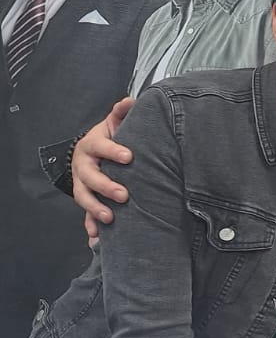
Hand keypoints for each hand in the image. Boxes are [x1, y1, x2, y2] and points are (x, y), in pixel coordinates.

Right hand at [73, 98, 135, 241]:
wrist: (91, 151)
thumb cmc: (110, 137)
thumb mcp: (114, 123)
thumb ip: (122, 113)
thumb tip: (131, 100)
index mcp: (92, 146)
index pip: (101, 147)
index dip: (114, 151)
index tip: (129, 156)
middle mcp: (83, 166)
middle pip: (90, 177)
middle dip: (105, 186)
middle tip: (123, 195)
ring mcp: (82, 184)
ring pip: (84, 197)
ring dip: (94, 208)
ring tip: (109, 218)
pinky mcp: (86, 198)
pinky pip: (85, 214)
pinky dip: (90, 225)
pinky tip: (98, 237)